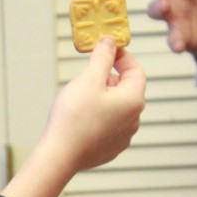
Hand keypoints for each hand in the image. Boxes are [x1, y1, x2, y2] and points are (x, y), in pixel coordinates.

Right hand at [2, 38, 144, 196]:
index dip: (122, 57)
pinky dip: (98, 116)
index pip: (136, 70)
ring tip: (81, 98)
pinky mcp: (110, 149)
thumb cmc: (74, 117)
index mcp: (133, 100)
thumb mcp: (88, 79)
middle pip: (127, 89)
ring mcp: (123, 137)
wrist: (60, 155)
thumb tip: (110, 41)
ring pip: (118, 108)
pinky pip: (109, 126)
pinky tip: (80, 118)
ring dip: (104, 98)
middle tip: (88, 75)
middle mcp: (134, 119)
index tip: (107, 50)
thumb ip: (102, 57)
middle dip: (109, 78)